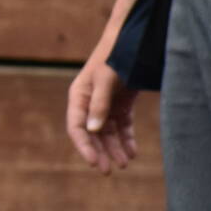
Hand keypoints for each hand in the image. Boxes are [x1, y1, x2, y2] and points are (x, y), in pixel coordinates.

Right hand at [66, 49, 137, 174]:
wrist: (134, 40)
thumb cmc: (115, 57)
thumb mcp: (105, 79)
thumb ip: (100, 103)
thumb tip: (93, 130)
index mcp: (79, 96)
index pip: (76, 127)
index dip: (84, 146)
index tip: (94, 162)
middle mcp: (90, 103)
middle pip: (92, 134)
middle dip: (100, 152)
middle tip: (108, 170)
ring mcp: (106, 104)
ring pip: (108, 133)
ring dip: (115, 149)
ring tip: (124, 164)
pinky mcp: (121, 104)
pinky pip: (122, 127)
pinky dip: (127, 139)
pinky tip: (133, 152)